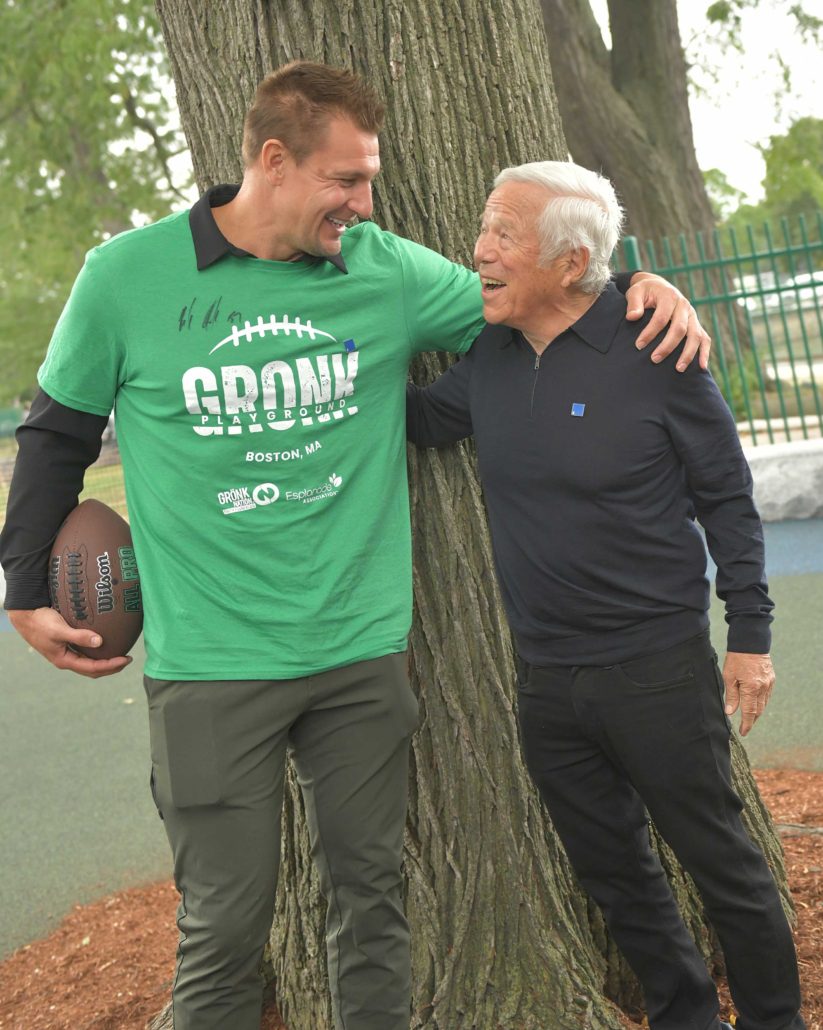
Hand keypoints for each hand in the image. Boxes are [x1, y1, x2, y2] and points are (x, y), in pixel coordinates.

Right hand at [8, 607, 132, 678]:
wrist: (26, 617)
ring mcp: (67, 654)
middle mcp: (67, 660)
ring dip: (106, 662)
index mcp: (65, 660)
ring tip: (120, 654)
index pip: (93, 668)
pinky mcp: (67, 646)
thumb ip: (78, 636)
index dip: (111, 666)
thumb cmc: (41, 622)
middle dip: (112, 667)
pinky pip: (86, 654)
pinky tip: (106, 644)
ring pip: (90, 663)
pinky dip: (98, 652)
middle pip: (93, 670)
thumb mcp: (60, 629)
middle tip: (128, 659)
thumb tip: (100, 641)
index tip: (126, 658)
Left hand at [625, 272, 711, 370]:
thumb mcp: (635, 292)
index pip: (661, 318)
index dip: (650, 332)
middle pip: (679, 329)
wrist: (658, 287)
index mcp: (669, 296)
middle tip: (654, 360)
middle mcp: (684, 306)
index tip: (638, 346)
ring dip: (687, 353)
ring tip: (678, 369)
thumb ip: (634, 303)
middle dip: (667, 346)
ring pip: (695, 336)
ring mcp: (692, 316)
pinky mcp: (696, 324)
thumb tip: (632, 317)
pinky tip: (702, 367)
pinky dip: (705, 353)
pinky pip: (704, 339)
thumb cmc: (645, 292)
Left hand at [722, 651, 774, 736]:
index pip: (749, 712)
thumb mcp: (729, 676)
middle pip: (758, 710)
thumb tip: (730, 712)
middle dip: (751, 720)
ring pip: (764, 703)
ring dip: (757, 712)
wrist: (751, 642)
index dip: (746, 724)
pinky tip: (755, 703)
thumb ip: (731, 696)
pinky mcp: (771, 679)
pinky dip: (761, 702)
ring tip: (749, 717)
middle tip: (745, 727)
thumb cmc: (737, 658)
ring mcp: (769, 683)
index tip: (743, 732)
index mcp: (751, 688)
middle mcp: (763, 688)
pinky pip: (767, 695)